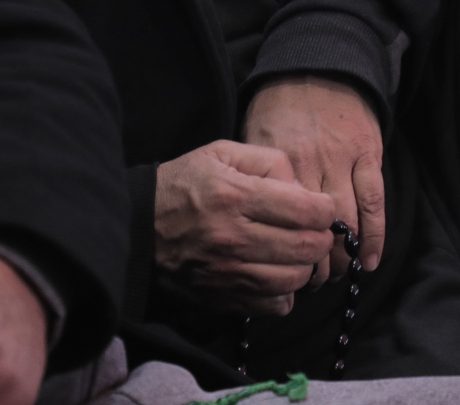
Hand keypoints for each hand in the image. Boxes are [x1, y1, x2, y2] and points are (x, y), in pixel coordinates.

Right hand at [154, 140, 335, 315]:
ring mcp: (227, 274)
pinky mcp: (221, 299)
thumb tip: (303, 189)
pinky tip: (275, 274)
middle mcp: (233, 239)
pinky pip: (273, 306)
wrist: (134, 228)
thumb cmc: (182, 184)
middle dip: (320, 237)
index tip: (319, 206)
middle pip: (306, 248)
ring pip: (294, 280)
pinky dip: (284, 293)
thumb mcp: (221, 153)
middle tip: (312, 229)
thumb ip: (268, 161)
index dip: (325, 209)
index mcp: (235, 197)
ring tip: (294, 252)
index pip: (307, 211)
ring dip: (304, 266)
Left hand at [244, 75, 386, 278]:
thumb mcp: (254, 136)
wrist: (317, 64)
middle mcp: (311, 164)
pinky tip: (369, 261)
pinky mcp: (369, 155)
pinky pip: (375, 202)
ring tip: (338, 275)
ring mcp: (343, 160)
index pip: (280, 220)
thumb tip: (252, 221)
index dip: (282, 252)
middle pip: (313, 229)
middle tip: (311, 282)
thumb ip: (256, 176)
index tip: (282, 272)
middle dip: (314, 264)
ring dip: (344, 257)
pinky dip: (375, 235)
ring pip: (347, 221)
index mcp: (279, 162)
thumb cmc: (280, 103)